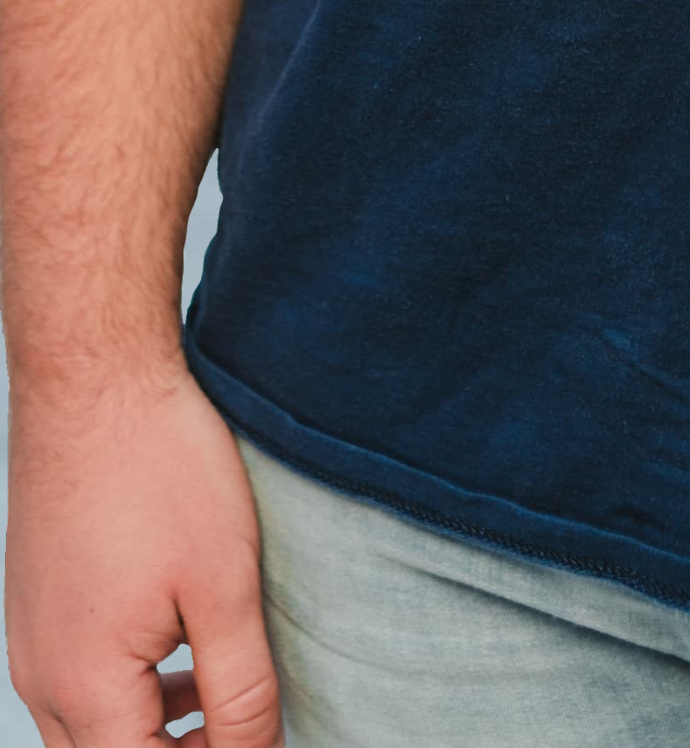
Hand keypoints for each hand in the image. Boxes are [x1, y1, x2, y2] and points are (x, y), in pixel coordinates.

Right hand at [4, 363, 277, 747]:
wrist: (94, 378)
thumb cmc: (158, 469)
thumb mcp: (225, 586)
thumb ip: (241, 689)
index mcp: (84, 689)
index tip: (258, 742)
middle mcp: (42, 678)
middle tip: (244, 730)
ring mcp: (32, 642)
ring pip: (91, 730)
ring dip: (156, 734)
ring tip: (224, 702)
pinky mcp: (38, 605)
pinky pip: (79, 683)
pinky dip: (133, 692)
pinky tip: (185, 656)